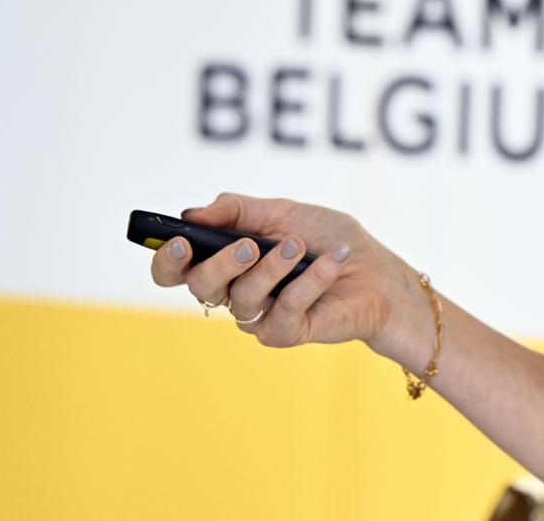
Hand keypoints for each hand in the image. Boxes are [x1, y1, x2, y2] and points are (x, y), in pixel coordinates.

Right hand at [147, 192, 416, 352]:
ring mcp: (257, 315)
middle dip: (222, 262)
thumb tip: (191, 214)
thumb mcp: (283, 210)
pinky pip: (285, 309)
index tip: (181, 242)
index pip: (176, 269)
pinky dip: (310, 281)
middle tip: (250, 245)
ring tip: (300, 247)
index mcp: (224, 259)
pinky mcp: (285, 333)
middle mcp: (233, 289)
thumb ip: (237, 210)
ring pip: (241, 299)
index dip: (168, 260)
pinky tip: (332, 261)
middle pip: (201, 286)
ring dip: (273, 267)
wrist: (375, 270)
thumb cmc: (326, 238)